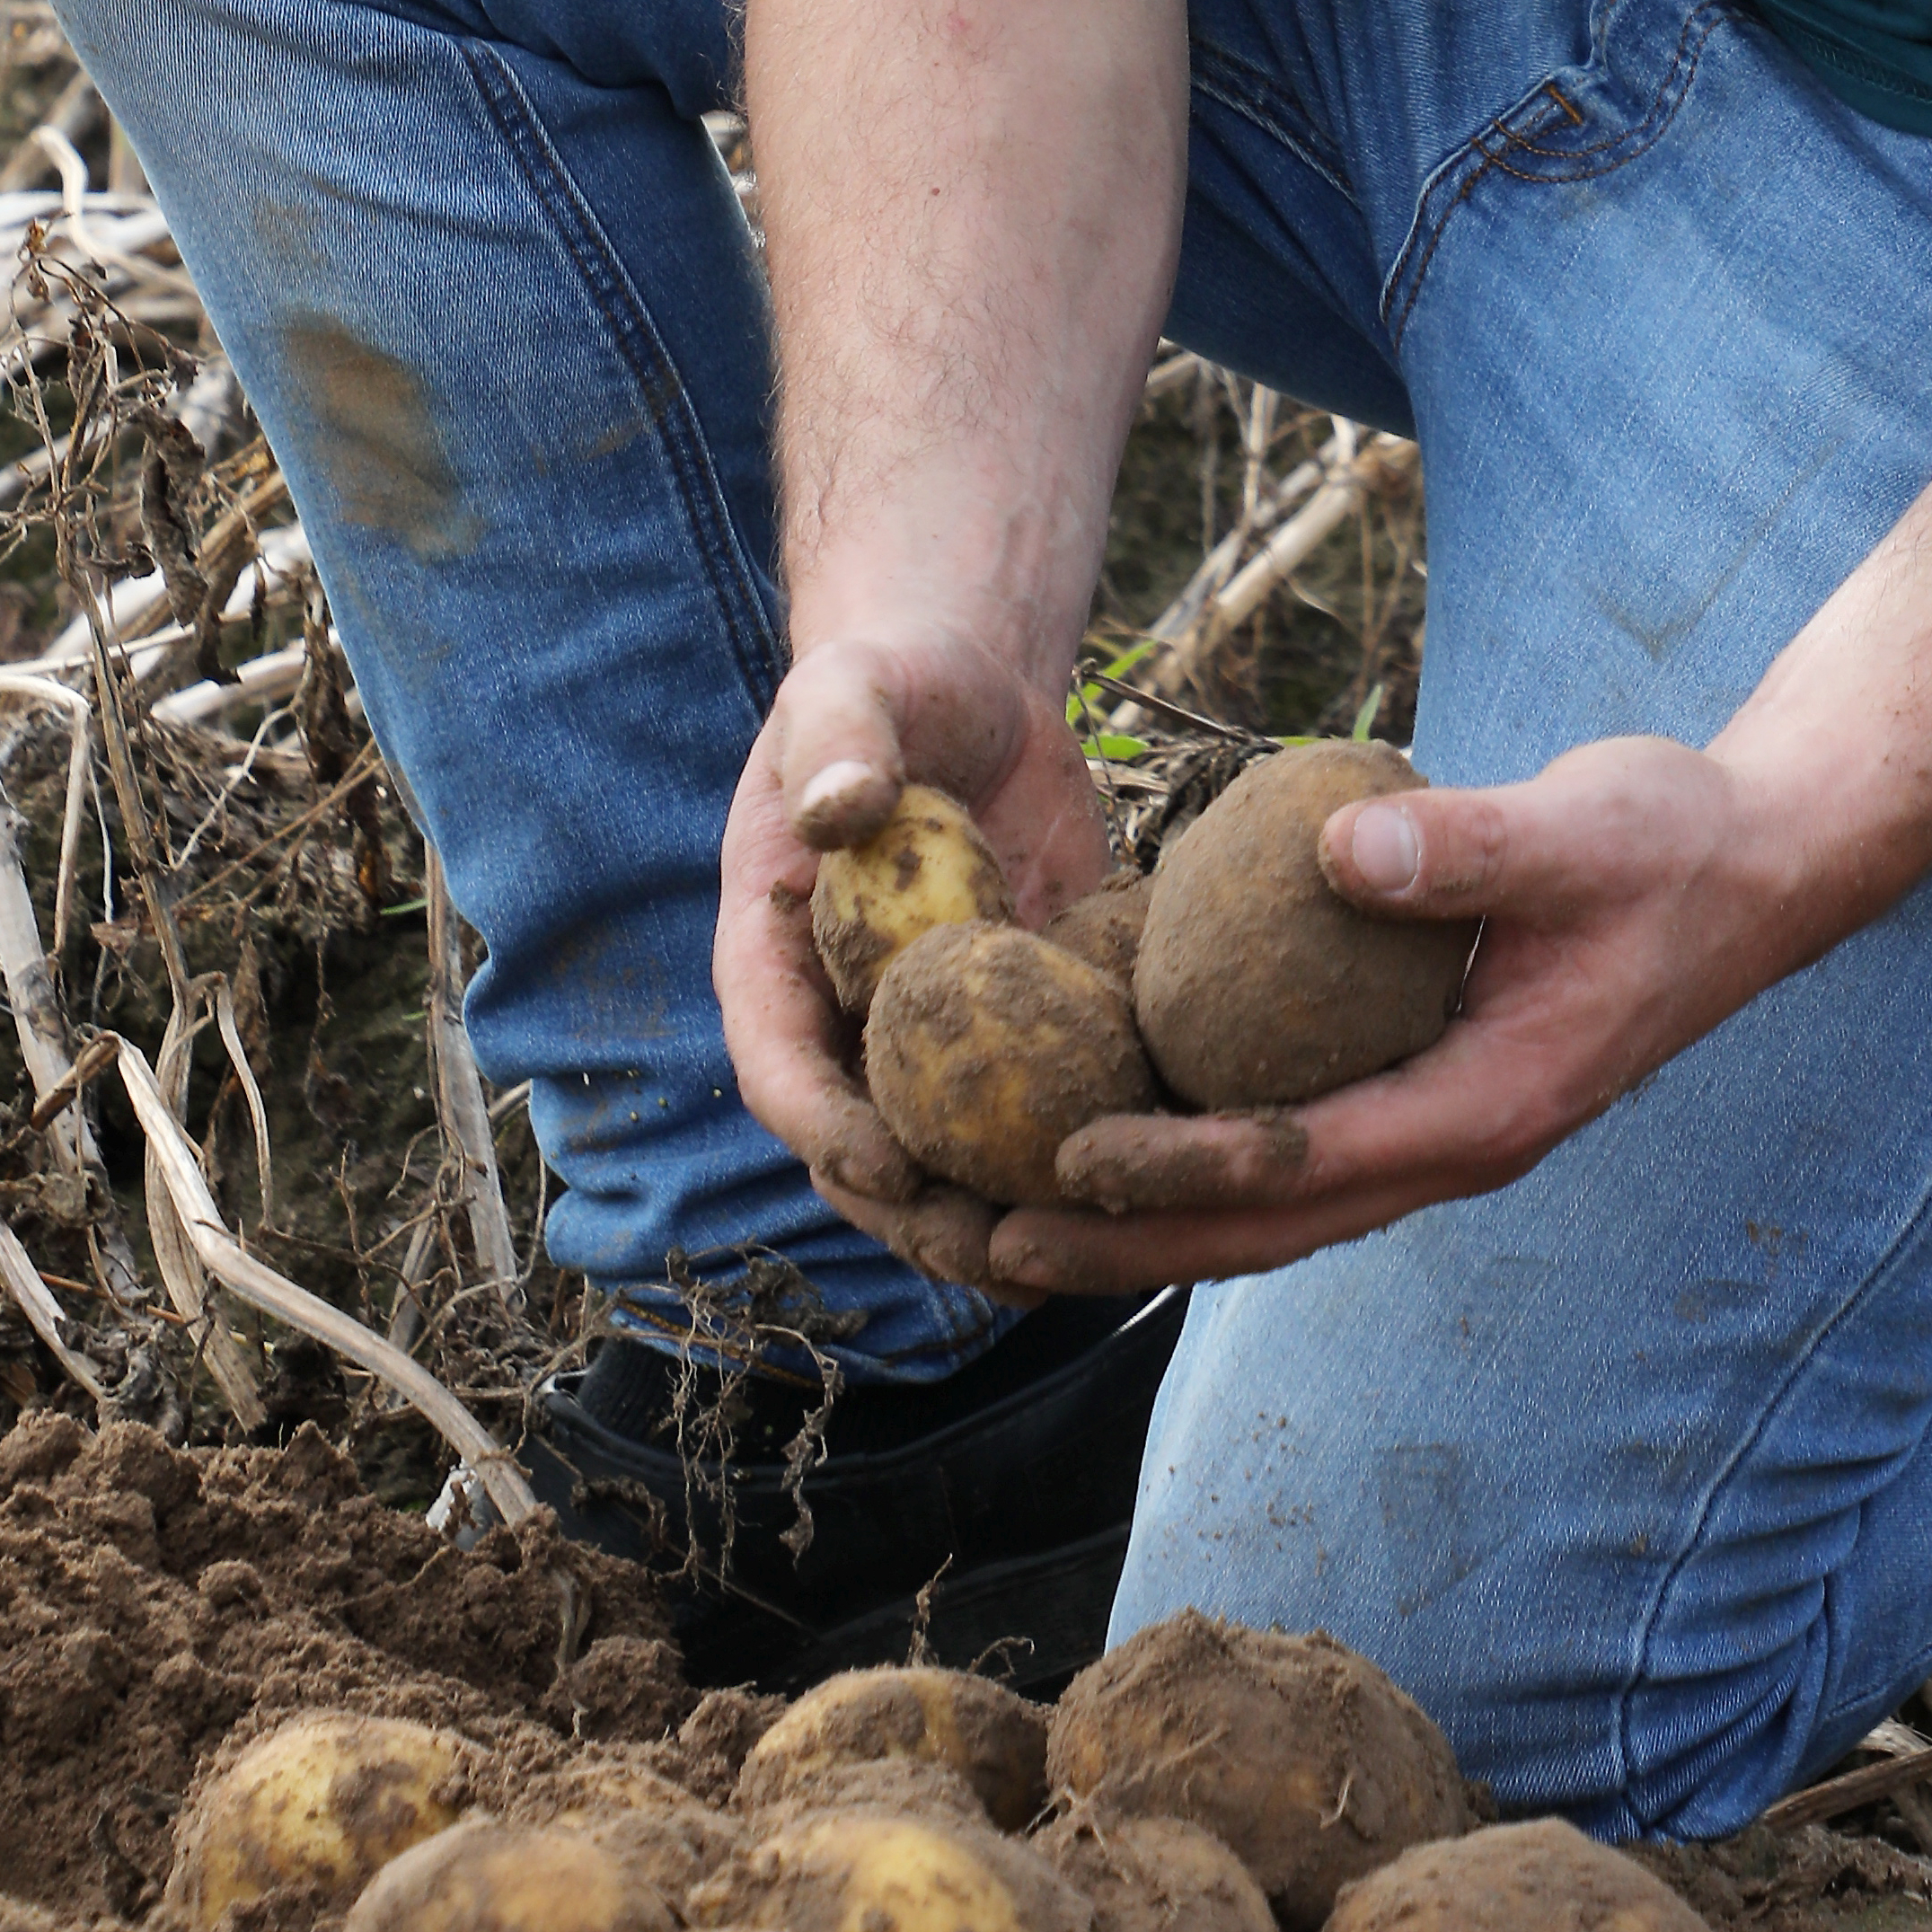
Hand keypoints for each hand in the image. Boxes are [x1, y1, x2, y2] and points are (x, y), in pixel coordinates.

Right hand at [716, 623, 1121, 1292]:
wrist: (969, 684)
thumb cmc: (890, 678)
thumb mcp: (854, 687)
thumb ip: (841, 737)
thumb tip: (837, 804)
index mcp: (774, 955)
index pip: (780, 1064)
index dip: (824, 1127)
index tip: (888, 1163)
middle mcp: (844, 1017)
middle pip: (863, 1149)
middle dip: (919, 1214)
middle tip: (992, 1246)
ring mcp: (931, 1034)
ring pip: (951, 1158)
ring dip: (1002, 1217)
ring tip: (1078, 1252)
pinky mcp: (1016, 1023)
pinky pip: (1038, 1106)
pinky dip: (1082, 1153)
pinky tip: (1157, 1183)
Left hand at [966, 731, 1799, 1299]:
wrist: (1756, 867)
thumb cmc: (1670, 841)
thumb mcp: (1584, 827)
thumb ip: (1468, 846)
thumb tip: (1340, 851)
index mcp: (1487, 1104)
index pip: (1304, 1160)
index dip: (1180, 1167)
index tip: (1065, 1157)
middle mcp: (1454, 1144)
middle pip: (1264, 1226)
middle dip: (1124, 1242)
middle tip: (985, 1239)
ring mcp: (1439, 1129)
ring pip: (1270, 1209)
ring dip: (1145, 1225)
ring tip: (1009, 1224)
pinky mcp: (1424, 1094)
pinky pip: (1291, 1151)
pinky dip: (1197, 1162)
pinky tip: (1110, 1130)